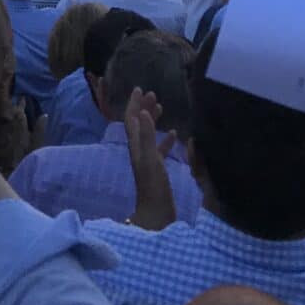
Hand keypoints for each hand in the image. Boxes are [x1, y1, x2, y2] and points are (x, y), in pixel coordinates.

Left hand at [124, 88, 178, 229]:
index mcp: (136, 146)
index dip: (134, 104)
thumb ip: (147, 136)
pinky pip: (159, 149)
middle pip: (138, 124)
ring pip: (148, 134)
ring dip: (152, 120)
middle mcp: (139, 151)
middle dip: (143, 108)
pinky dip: (164, 139)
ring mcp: (148, 160)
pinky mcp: (157, 170)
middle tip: (153, 94)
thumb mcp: (151, 159)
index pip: (131, 119)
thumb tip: (143, 111)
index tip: (140, 89)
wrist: (157, 215)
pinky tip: (173, 135)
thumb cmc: (154, 187)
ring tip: (161, 108)